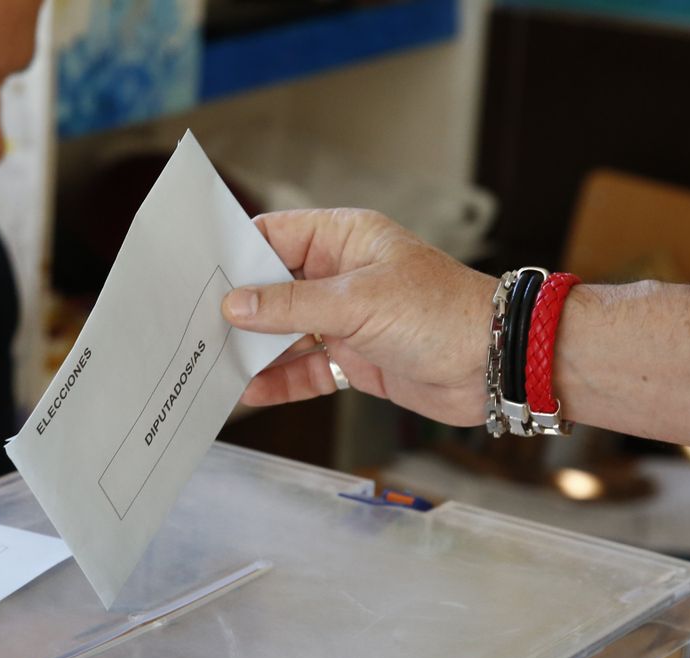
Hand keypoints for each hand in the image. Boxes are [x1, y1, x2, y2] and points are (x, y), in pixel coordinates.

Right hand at [220, 208, 497, 425]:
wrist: (496, 365)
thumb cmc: (442, 314)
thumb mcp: (359, 302)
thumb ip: (293, 304)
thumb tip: (236, 305)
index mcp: (344, 239)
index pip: (274, 236)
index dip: (235, 254)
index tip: (196, 273)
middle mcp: (341, 275)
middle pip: (273, 287)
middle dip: (238, 308)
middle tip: (193, 324)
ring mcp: (347, 319)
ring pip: (285, 332)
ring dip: (254, 349)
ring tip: (212, 362)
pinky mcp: (354, 359)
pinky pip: (305, 368)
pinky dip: (280, 379)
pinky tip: (251, 389)